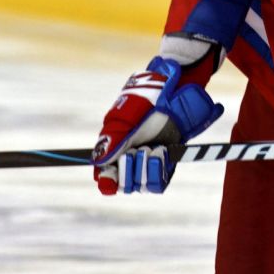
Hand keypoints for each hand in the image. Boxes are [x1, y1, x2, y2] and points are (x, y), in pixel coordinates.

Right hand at [92, 57, 223, 194]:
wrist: (175, 88)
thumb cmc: (146, 98)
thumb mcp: (126, 116)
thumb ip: (112, 138)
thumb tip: (98, 162)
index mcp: (114, 146)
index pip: (105, 174)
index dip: (107, 182)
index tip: (109, 183)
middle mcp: (130, 155)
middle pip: (123, 183)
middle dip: (128, 173)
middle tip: (136, 152)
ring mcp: (148, 159)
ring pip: (141, 184)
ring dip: (145, 171)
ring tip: (152, 149)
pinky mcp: (166, 161)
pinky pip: (160, 181)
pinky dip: (159, 171)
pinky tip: (161, 151)